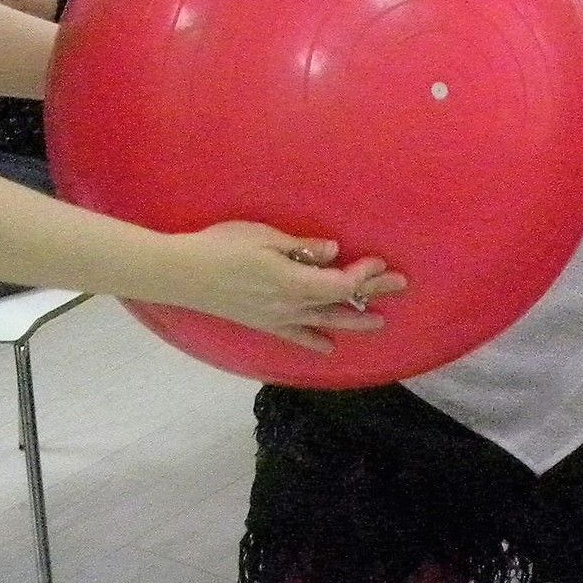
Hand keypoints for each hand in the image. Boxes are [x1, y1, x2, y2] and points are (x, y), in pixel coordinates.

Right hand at [174, 223, 407, 352]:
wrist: (182, 274)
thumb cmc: (221, 247)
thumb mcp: (263, 237)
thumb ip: (301, 247)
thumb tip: (333, 252)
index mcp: (294, 282)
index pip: (342, 284)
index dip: (364, 274)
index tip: (378, 260)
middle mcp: (291, 306)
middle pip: (341, 303)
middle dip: (372, 294)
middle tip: (400, 285)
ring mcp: (277, 318)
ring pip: (324, 322)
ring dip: (354, 321)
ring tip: (380, 322)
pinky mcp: (262, 324)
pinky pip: (295, 336)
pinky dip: (314, 341)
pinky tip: (329, 346)